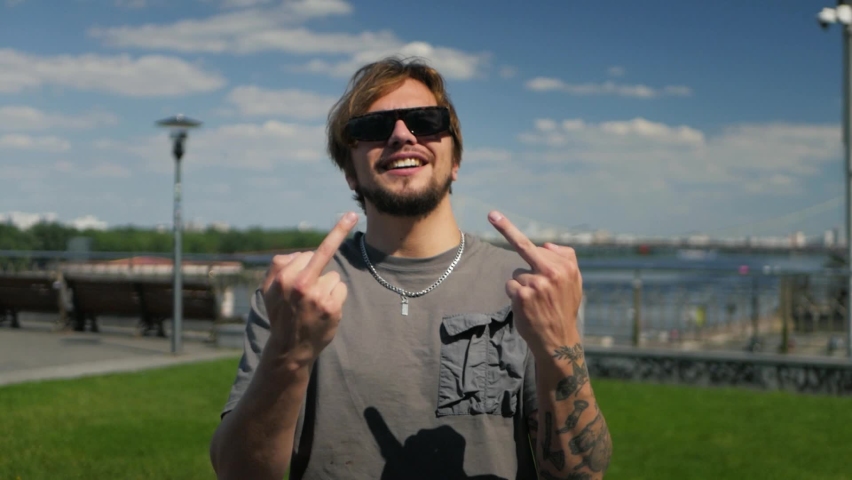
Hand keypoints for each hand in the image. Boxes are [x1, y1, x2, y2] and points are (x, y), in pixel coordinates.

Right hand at [261, 212, 357, 364]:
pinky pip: (340, 288)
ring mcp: (318, 296)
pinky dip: (335, 296)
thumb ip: (278, 265)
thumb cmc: (281, 313)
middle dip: (328, 251)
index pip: (309, 253)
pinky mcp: (332, 307)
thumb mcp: (268, 289)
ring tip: (313, 304)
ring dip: (327, 286)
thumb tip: (300, 253)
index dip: (313, 256)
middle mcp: (301, 284)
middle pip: (322, 257)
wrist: (290, 348)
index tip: (350, 216)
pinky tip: (323, 310)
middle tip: (340, 234)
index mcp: (284, 277)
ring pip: (333, 275)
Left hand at [488, 211, 582, 356]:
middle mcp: (552, 272)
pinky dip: (515, 295)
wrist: (559, 341)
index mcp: (566, 267)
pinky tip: (527, 307)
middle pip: (525, 247)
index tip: (496, 216)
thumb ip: (566, 260)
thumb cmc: (564, 309)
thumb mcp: (575, 283)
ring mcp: (537, 283)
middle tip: (492, 214)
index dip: (516, 235)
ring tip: (536, 301)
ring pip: (517, 274)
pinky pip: (511, 286)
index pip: (540, 248)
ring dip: (522, 285)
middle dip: (506, 228)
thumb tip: (546, 244)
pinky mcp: (523, 295)